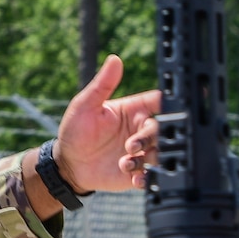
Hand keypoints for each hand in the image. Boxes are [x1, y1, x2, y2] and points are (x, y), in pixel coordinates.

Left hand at [53, 54, 161, 192]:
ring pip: (161, 153)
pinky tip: (134, 178)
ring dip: (147, 159)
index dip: (170, 104)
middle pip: (163, 129)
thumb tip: (114, 59)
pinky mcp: (138, 171)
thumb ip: (102, 84)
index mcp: (133, 110)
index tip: (169, 109)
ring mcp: (142, 152)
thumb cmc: (75, 131)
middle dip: (149, 138)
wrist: (68, 165)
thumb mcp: (85, 105)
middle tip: (131, 146)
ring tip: (126, 164)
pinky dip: (147, 177)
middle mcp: (140, 130)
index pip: (160, 102)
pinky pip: (152, 175)